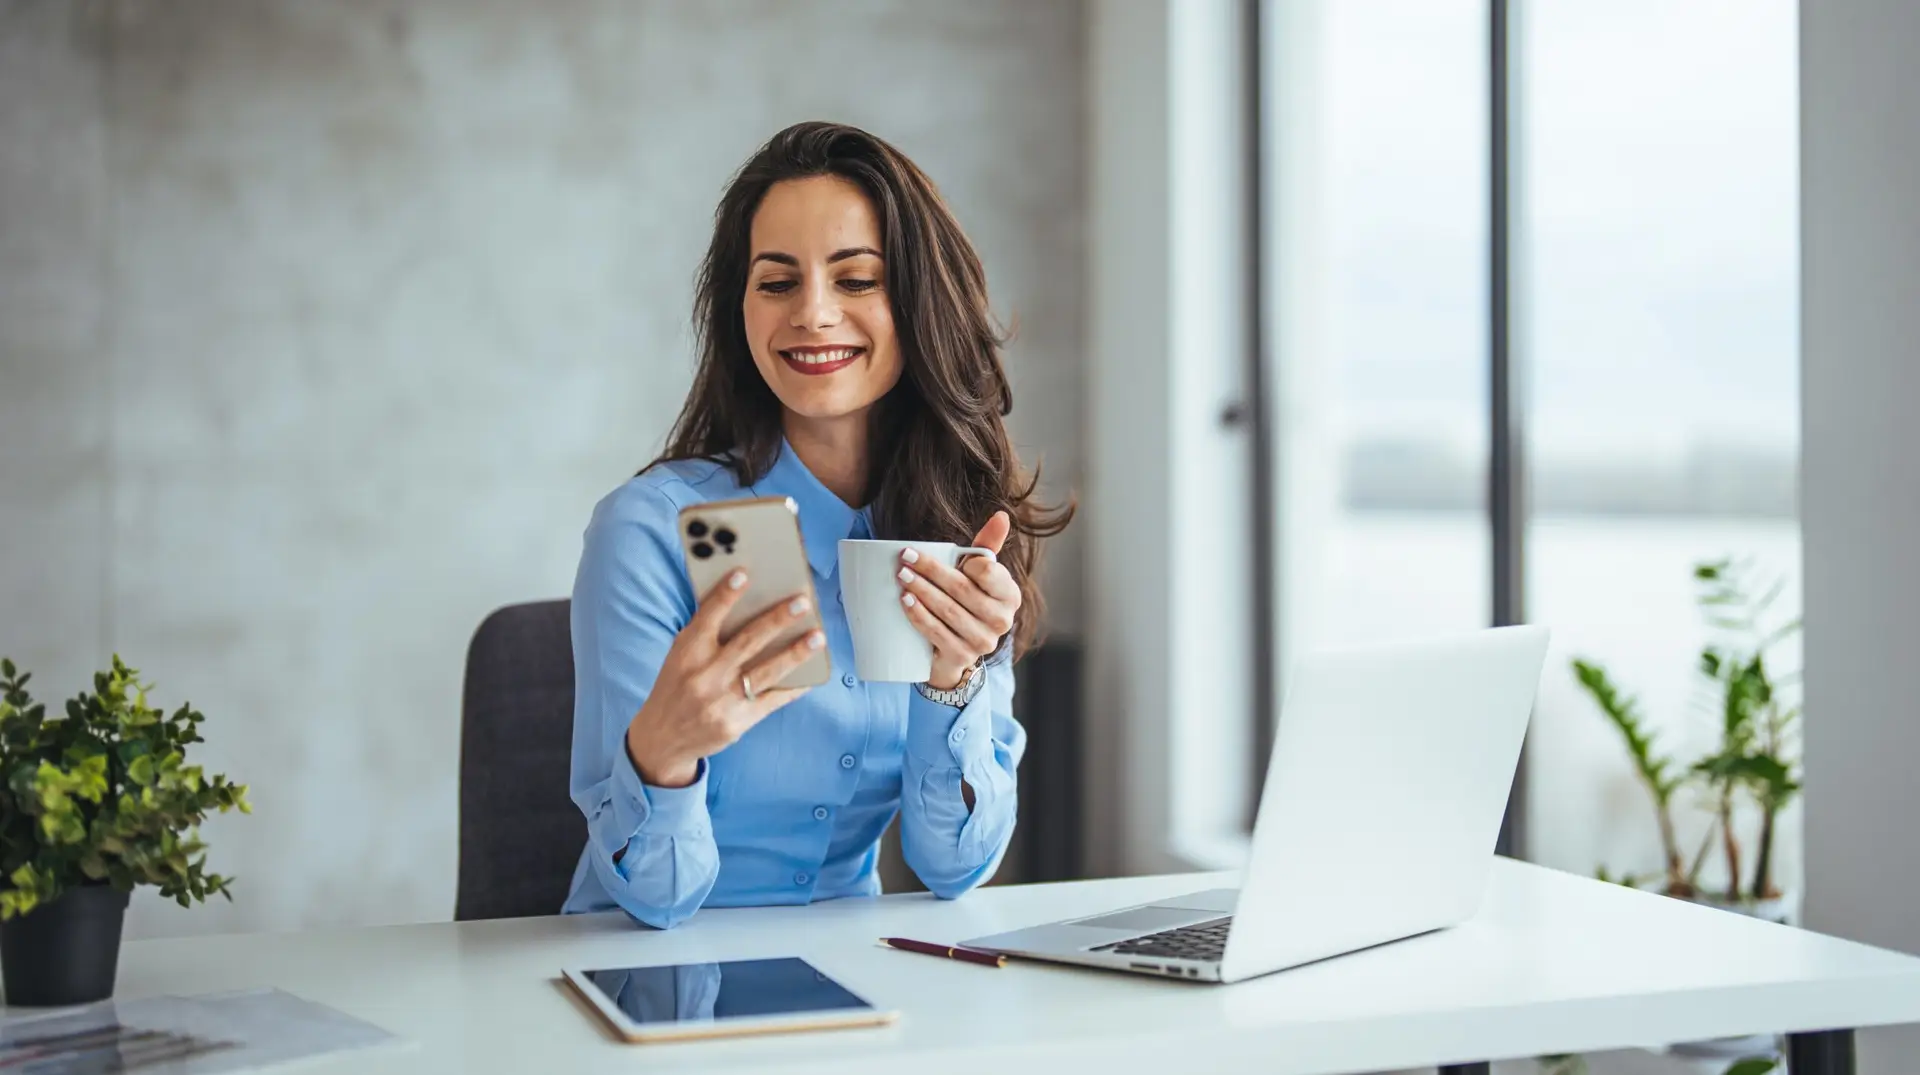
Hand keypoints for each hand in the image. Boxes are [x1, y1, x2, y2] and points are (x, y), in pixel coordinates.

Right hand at [625, 570, 824, 787]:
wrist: (663, 737)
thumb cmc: (678, 687)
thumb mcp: (680, 657)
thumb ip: (706, 633)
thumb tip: (745, 603)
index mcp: (688, 653)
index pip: (707, 617)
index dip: (725, 595)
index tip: (744, 574)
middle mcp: (705, 675)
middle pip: (747, 642)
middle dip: (778, 620)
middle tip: (803, 602)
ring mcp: (722, 701)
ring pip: (766, 671)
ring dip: (795, 653)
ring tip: (818, 636)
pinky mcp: (738, 722)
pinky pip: (773, 701)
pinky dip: (794, 687)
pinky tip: (811, 675)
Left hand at [897, 511, 1020, 689]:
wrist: (956, 648)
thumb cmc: (968, 601)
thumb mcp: (978, 574)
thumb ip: (987, 545)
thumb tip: (1001, 515)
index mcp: (1009, 595)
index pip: (989, 572)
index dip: (968, 562)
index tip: (947, 553)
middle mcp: (1002, 620)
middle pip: (962, 589)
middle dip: (931, 571)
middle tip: (906, 558)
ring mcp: (982, 641)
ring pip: (947, 610)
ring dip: (921, 591)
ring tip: (902, 576)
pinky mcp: (961, 657)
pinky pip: (936, 632)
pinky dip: (919, 615)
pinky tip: (906, 601)